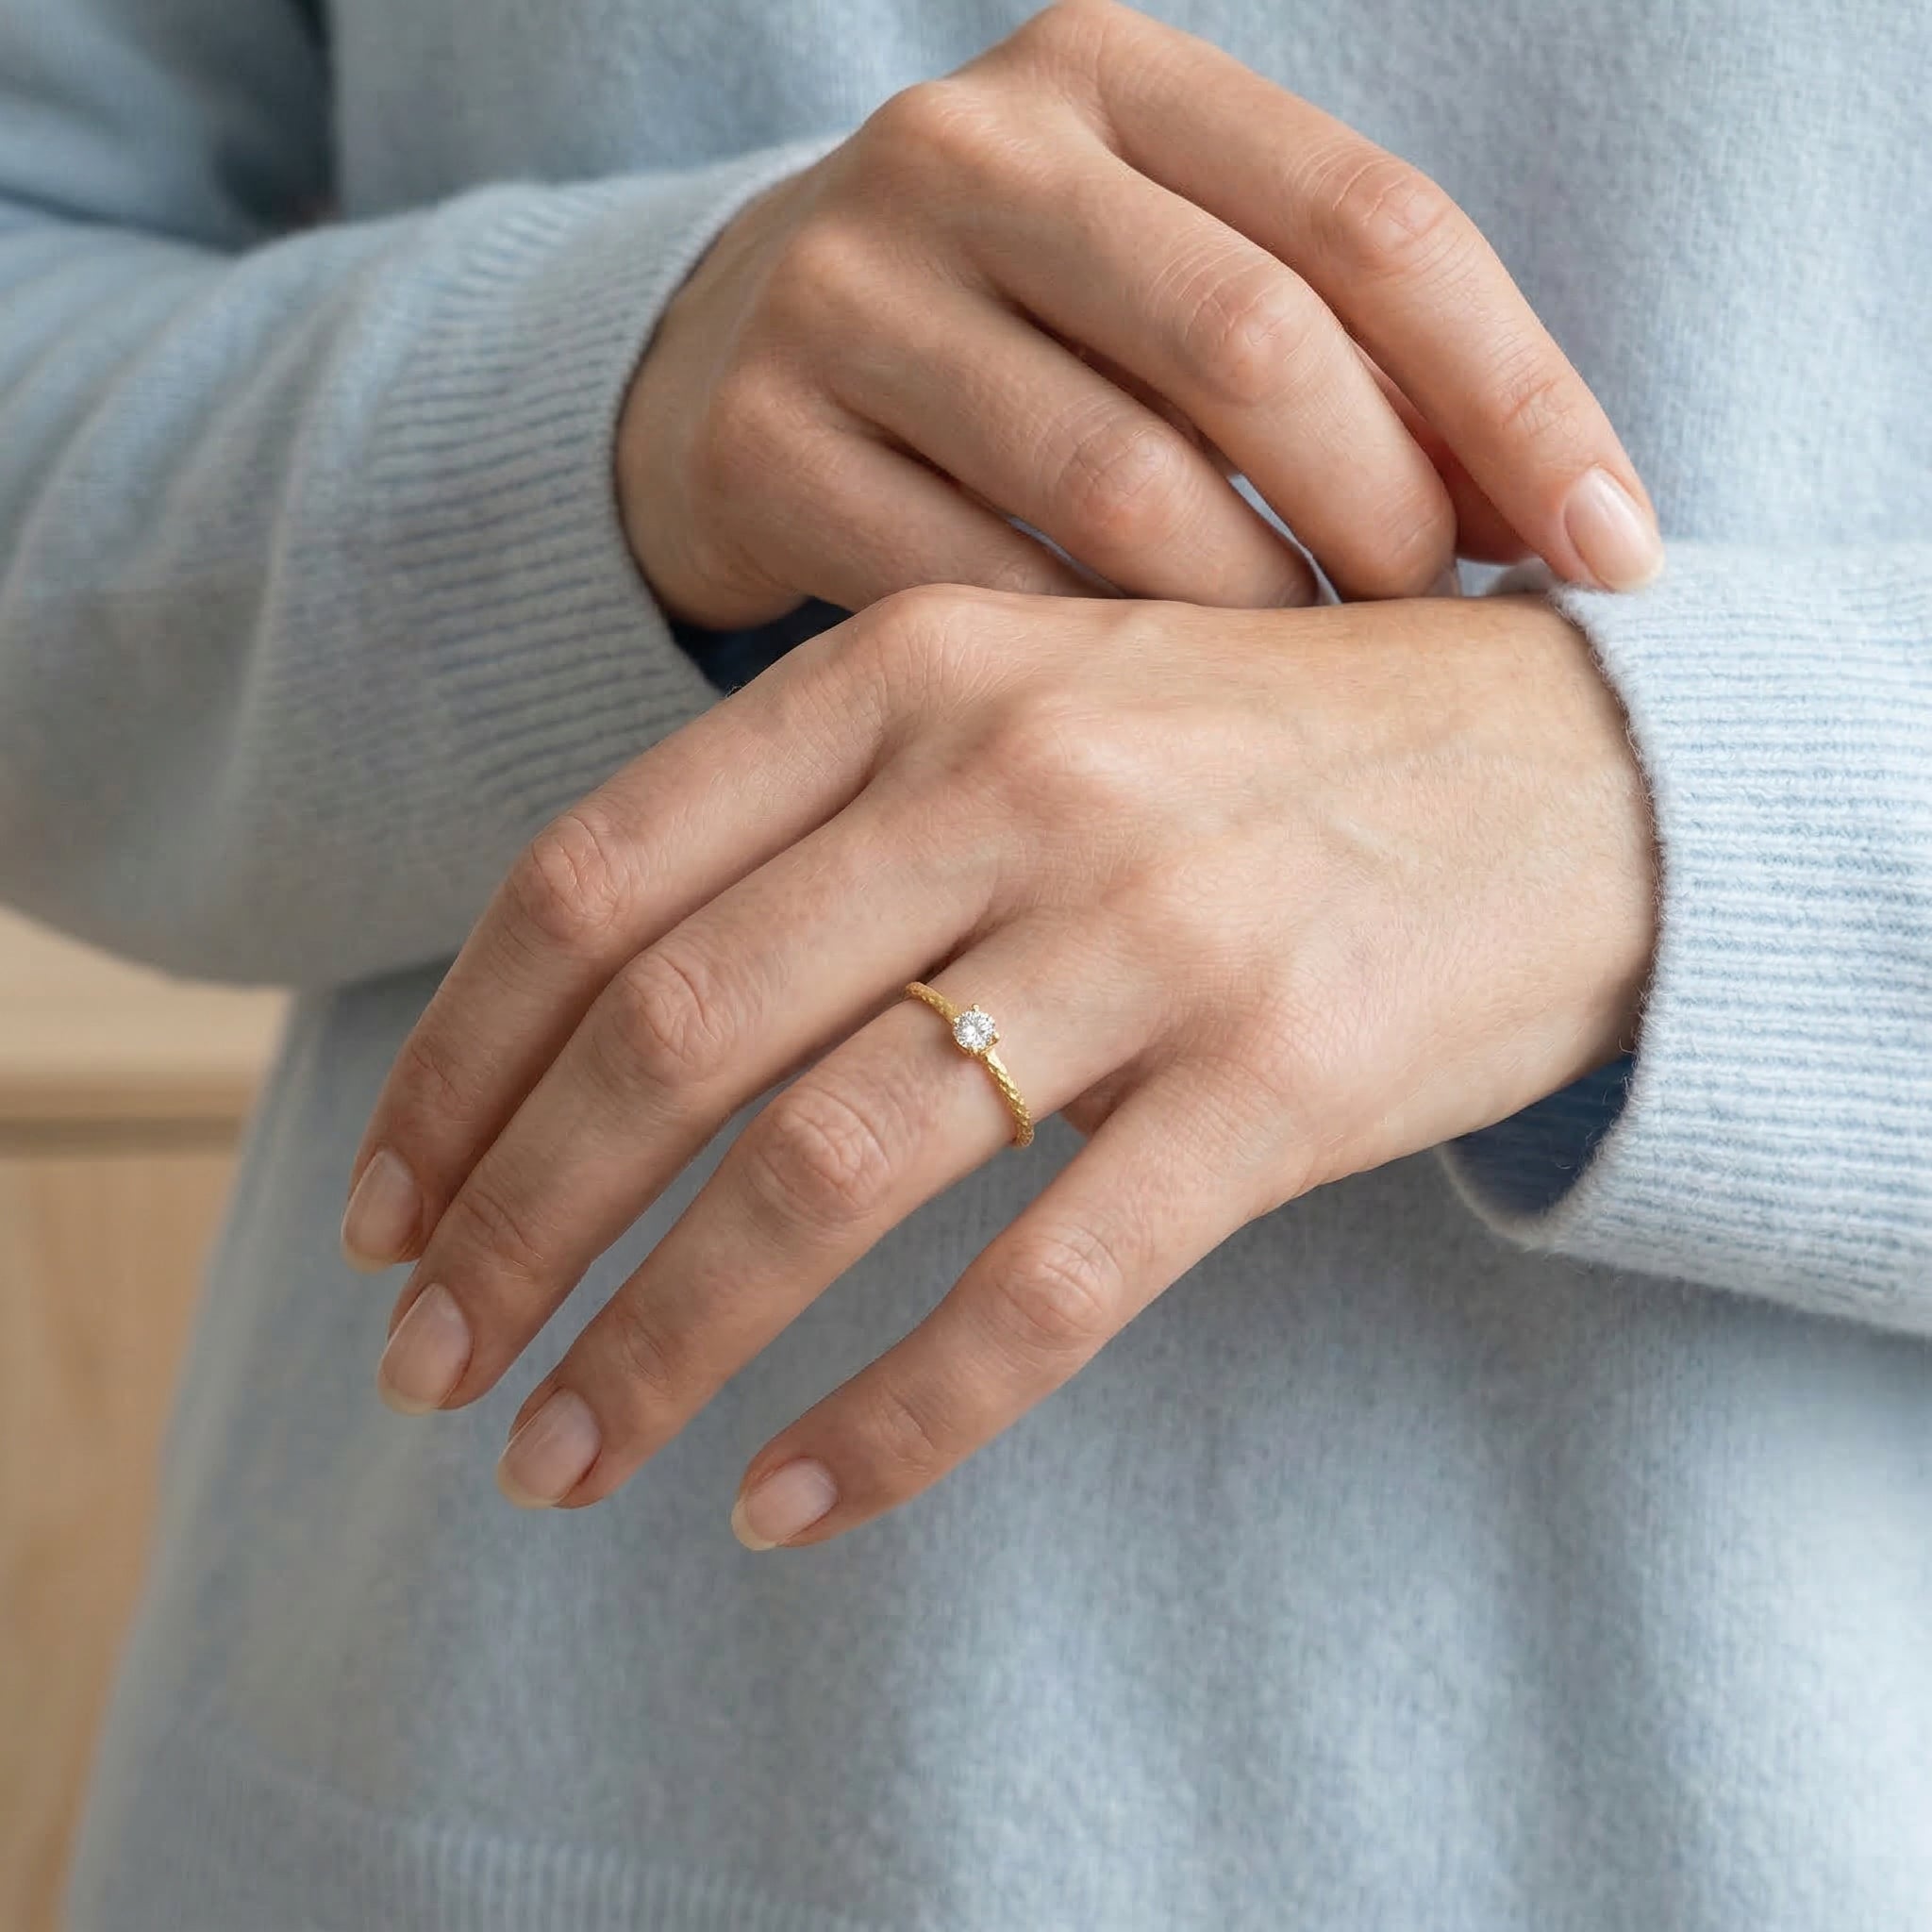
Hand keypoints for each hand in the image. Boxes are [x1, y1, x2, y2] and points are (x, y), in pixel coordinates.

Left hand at [343, 584, 1656, 1542]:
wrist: (1582, 773)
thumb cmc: (1260, 754)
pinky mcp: (1281, 1078)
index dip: (455, 1066)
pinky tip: (788, 1501)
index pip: (592, 879)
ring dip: (655, 1345)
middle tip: (429, 1373)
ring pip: (825, 1174)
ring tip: (560, 1461)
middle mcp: (1012, 775)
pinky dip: (892, 1419)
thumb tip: (603, 1018)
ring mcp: (1153, 926)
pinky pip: (1042, 1287)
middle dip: (513, 1231)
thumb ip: (832, 813)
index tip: (382, 1211)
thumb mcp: (1029, 700)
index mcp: (914, 665)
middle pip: (671, 1036)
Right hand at [618, 0, 1664, 629]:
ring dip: (1250, 613)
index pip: (1374, 224)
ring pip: (1115, 486)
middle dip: (1382, 517)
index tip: (1615, 559)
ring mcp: (842, 292)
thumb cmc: (1020, 338)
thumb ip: (1346, 360)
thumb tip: (1563, 528)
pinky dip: (1093, 668)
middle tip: (1428, 628)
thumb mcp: (1174, 288)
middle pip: (1249, 344)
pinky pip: (975, 595)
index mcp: (1112, 75)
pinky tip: (1148, 715)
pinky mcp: (756, 443)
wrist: (724, 361)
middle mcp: (967, 152)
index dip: (1521, 400)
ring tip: (1304, 682)